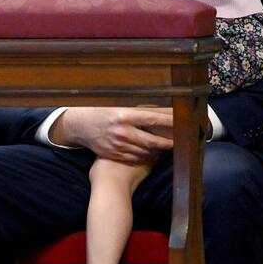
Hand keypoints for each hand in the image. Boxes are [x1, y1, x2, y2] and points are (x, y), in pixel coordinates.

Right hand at [49, 107, 173, 162]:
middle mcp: (122, 131)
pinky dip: (144, 155)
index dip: (170, 122)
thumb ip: (136, 111)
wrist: (80, 126)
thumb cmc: (101, 112)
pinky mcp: (114, 154)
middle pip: (152, 140)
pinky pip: (134, 157)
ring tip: (166, 146)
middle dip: (167, 142)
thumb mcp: (117, 106)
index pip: (154, 119)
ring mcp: (118, 145)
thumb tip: (160, 110)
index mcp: (125, 116)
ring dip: (156, 149)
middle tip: (178, 142)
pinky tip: (149, 152)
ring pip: (144, 150)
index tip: (182, 123)